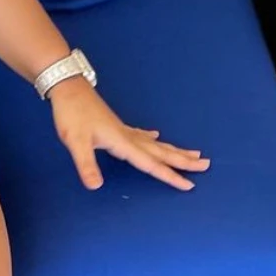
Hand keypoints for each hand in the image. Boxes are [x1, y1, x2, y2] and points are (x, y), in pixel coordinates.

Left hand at [47, 79, 210, 191]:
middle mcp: (128, 136)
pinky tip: (156, 136)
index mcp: (122, 143)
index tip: (189, 185)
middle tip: (206, 165)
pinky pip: (141, 135)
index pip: (150, 164)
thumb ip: (86, 165)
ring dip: (174, 150)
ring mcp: (124, 130)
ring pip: (156, 143)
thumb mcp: (75, 142)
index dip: (170, 175)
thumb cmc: (71, 114)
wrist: (68, 88)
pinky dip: (152, 138)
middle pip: (161, 152)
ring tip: (193, 154)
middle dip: (183, 160)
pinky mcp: (116, 125)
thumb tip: (96, 186)